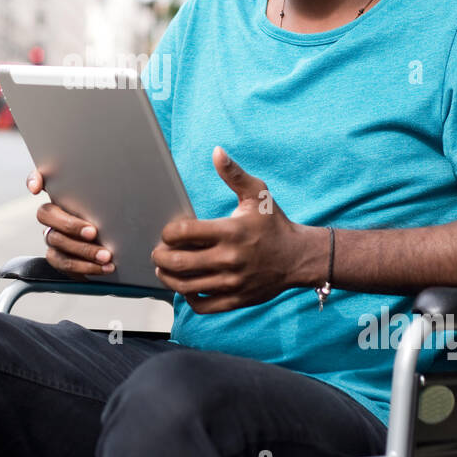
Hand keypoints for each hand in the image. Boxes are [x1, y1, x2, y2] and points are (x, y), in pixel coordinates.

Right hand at [26, 167, 115, 279]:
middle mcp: (53, 215)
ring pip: (56, 242)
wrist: (117, 248)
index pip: (41, 180)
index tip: (36, 189)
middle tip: (93, 232)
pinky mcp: (58, 258)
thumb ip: (108, 198)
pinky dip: (85, 267)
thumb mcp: (113, 206)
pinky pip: (64, 264)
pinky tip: (103, 268)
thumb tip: (124, 193)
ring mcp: (53, 237)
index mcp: (64, 196)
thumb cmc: (114, 220)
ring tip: (105, 256)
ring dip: (83, 250)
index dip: (34, 180)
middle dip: (70, 225)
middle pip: (46, 215)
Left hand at [151, 146, 302, 313]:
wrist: (299, 257)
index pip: (184, 233)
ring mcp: (233, 282)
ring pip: (186, 286)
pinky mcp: (237, 299)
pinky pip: (203, 305)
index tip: (168, 232)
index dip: (168, 232)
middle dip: (160, 257)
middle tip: (157, 252)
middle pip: (179, 262)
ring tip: (164, 269)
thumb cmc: (274, 223)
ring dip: (168, 278)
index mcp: (231, 231)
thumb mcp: (258, 194)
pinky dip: (189, 298)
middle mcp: (230, 258)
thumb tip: (216, 152)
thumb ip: (234, 174)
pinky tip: (186, 287)